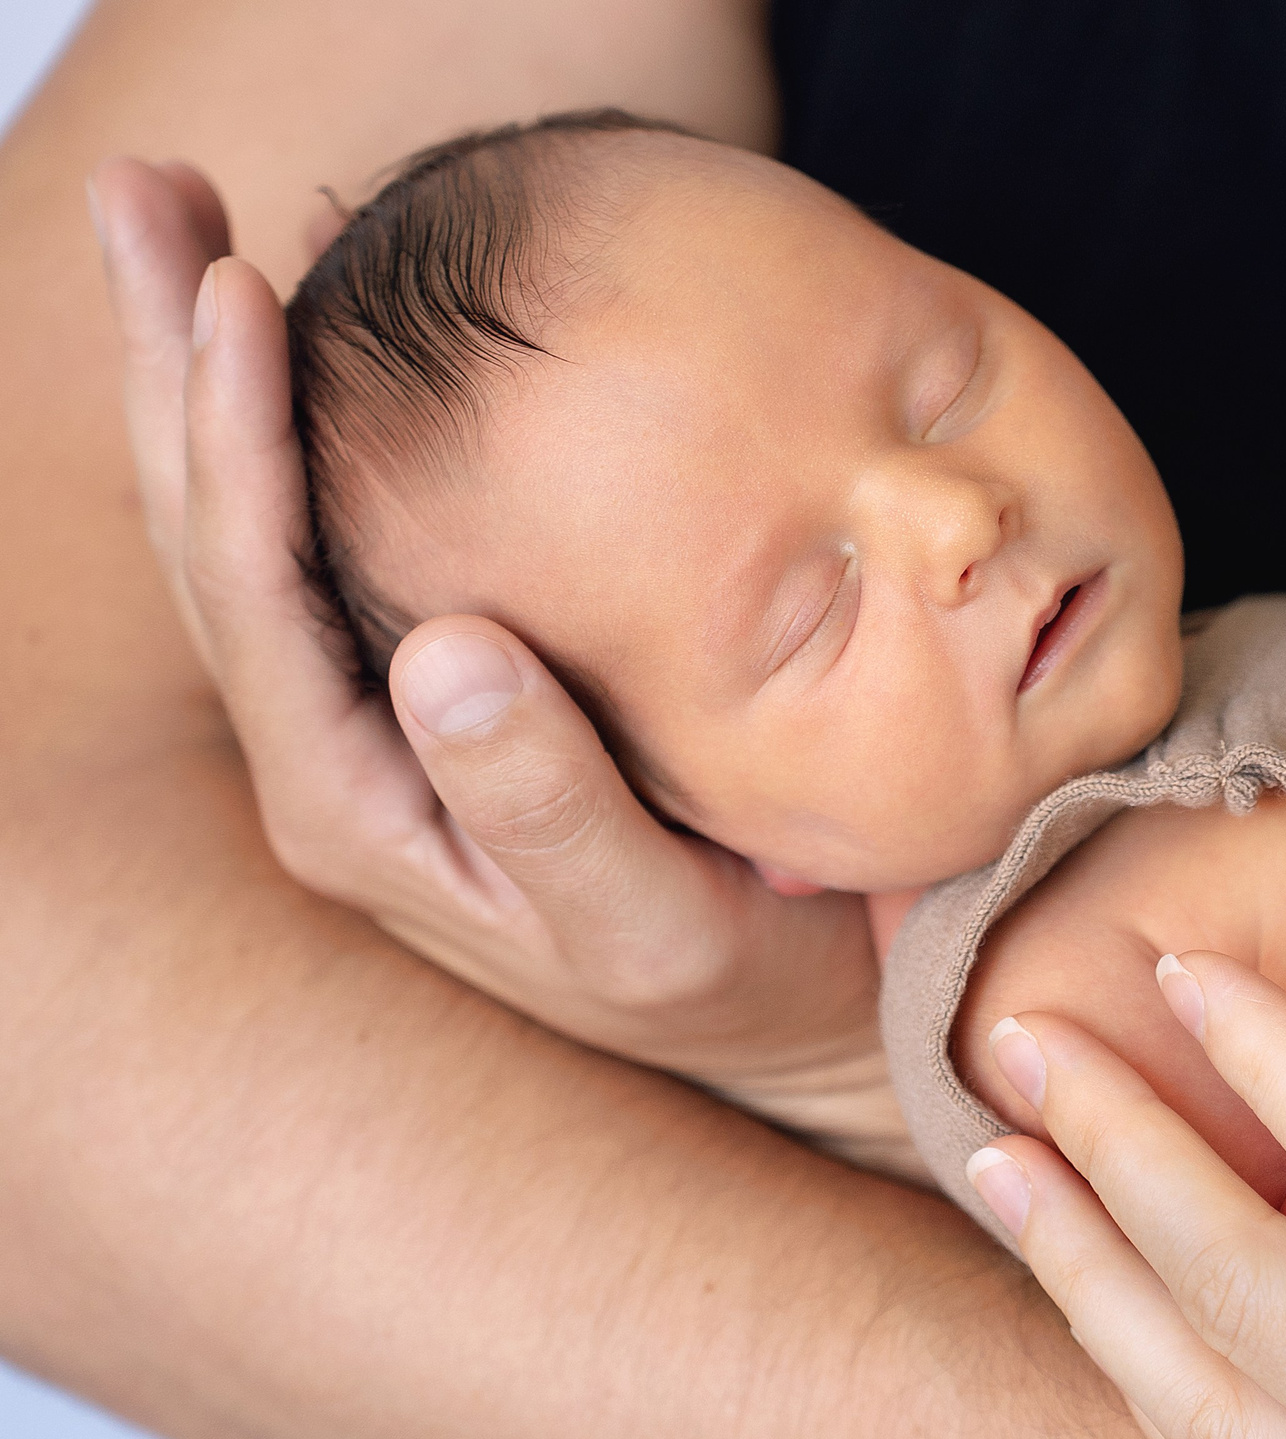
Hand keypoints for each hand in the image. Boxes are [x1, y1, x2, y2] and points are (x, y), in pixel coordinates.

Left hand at [89, 159, 904, 1159]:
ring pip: (249, 538)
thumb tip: (447, 650)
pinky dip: (287, 439)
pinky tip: (291, 367)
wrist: (783, 1040)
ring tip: (178, 239)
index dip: (235, 439)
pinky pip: (320, 559)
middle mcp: (336, 770)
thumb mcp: (653, 923)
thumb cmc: (742, 983)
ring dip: (203, 384)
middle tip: (144, 194)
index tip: (236, 289)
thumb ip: (548, 804)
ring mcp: (371, 744)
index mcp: (362, 808)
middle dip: (170, 364)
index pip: (255, 597)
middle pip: (213, 541)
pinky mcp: (424, 723)